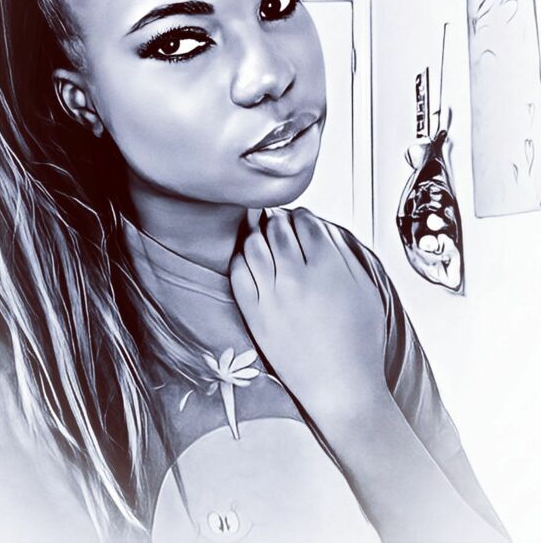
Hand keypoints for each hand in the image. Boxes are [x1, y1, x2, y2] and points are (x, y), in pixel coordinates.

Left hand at [230, 207, 387, 416]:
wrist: (340, 386)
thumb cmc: (358, 341)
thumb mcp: (366, 288)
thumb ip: (342, 252)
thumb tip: (320, 227)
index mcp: (328, 267)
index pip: (305, 221)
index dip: (303, 216)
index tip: (302, 221)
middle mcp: (296, 277)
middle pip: (277, 227)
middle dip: (279, 220)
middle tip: (281, 224)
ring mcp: (272, 295)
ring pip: (254, 244)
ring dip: (258, 234)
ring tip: (266, 238)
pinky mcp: (254, 314)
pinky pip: (238, 271)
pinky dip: (242, 258)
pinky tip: (251, 260)